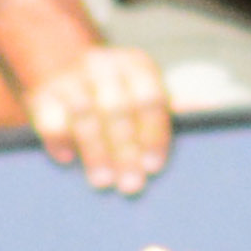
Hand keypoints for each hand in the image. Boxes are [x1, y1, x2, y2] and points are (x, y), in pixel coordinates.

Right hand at [29, 37, 177, 192]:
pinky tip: (67, 159)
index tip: (153, 167)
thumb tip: (208, 109)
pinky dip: (58, 138)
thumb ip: (172, 107)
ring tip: (102, 182)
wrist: (66, 68)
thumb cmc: (119, 93)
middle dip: (125, 151)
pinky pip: (49, 116)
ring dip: (94, 151)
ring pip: (84, 112)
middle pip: (117, 109)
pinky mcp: (42, 92)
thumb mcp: (146, 92)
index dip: (153, 134)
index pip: (149, 99)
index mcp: (136, 65)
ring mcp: (71, 76)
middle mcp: (103, 65)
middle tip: (131, 186)